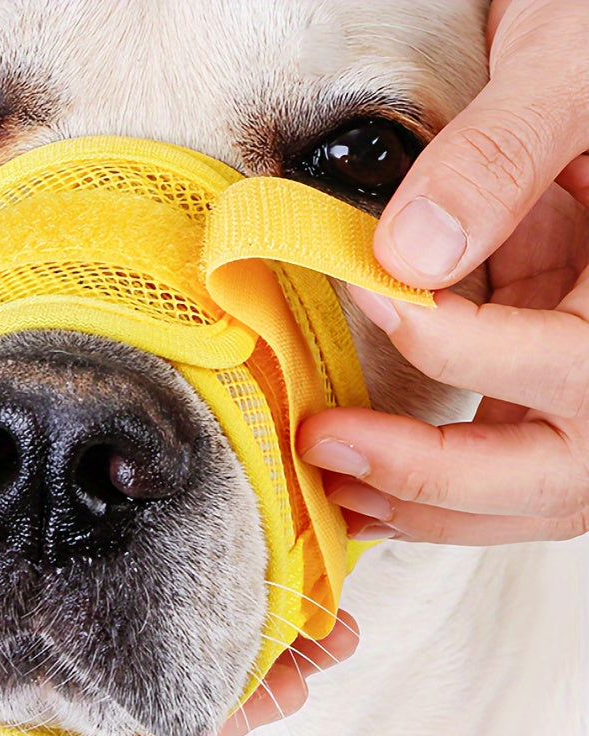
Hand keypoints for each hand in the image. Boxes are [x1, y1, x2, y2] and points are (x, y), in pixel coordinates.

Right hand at [0, 345, 357, 735]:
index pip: (105, 725)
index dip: (205, 712)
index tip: (288, 681)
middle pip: (126, 657)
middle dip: (226, 649)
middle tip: (316, 621)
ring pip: (112, 594)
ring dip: (193, 581)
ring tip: (280, 567)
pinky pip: (79, 531)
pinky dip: (135, 527)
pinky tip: (186, 507)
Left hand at [297, 0, 588, 545]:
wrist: (587, 91)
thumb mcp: (569, 74)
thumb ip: (501, 155)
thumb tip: (407, 253)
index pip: (573, 361)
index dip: (460, 342)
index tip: (370, 299)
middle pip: (559, 469)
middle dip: (435, 471)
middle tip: (329, 448)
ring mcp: (586, 388)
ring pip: (529, 492)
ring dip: (425, 505)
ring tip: (333, 491)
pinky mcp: (547, 389)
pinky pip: (502, 466)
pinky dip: (431, 493)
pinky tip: (363, 488)